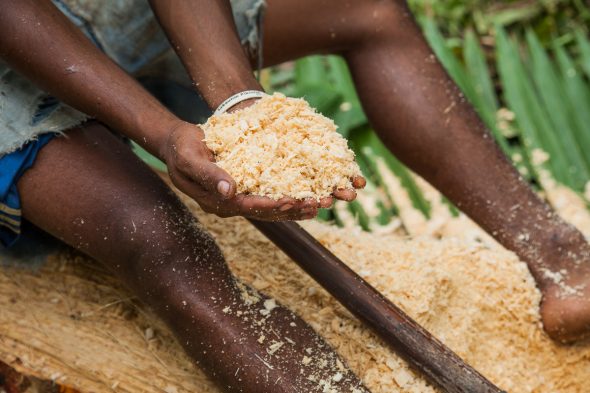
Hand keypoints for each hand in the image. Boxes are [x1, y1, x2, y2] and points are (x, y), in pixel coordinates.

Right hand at [163, 121, 330, 220]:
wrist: (177, 145)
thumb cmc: (181, 148)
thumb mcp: (190, 158)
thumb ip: (208, 175)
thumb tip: (229, 192)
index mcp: (214, 201)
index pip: (246, 206)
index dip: (268, 205)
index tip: (290, 202)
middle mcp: (228, 205)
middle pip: (262, 212)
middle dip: (288, 210)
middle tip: (313, 206)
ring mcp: (235, 200)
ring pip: (268, 209)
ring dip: (292, 208)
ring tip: (316, 206)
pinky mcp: (243, 190)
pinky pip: (267, 198)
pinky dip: (286, 199)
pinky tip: (304, 198)